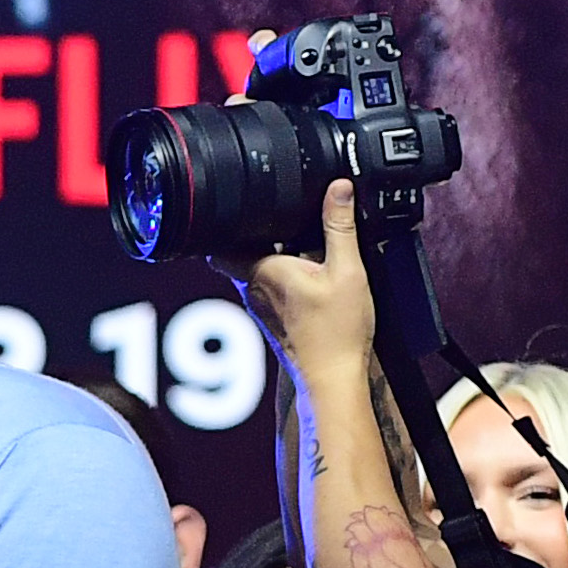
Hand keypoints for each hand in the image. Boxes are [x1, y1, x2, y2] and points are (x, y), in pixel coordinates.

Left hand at [232, 173, 378, 375]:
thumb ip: (340, 227)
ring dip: (273, 256)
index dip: (228, 222)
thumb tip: (338, 188)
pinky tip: (311, 275)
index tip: (247, 207)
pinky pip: (269, 288)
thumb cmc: (336, 332)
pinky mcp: (272, 320)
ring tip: (304, 245)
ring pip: (256, 270)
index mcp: (261, 271)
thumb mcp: (347, 270)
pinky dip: (283, 276)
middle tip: (287, 220)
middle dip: (258, 235)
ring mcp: (259, 308)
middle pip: (240, 252)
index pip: (219, 242)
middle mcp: (252, 289)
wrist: (333, 379)